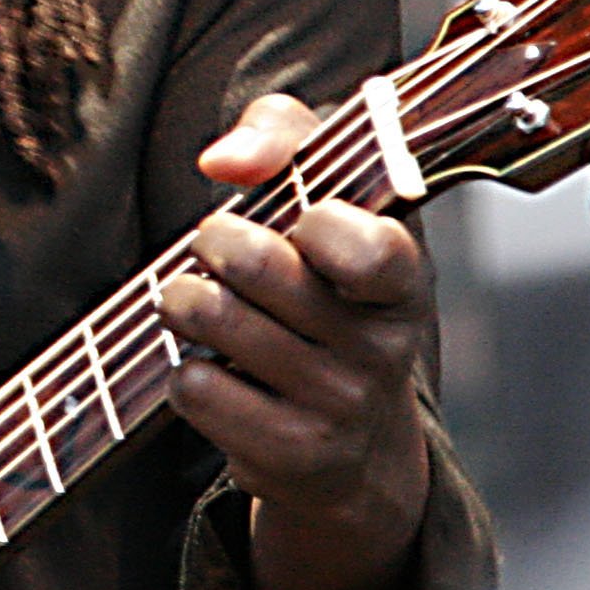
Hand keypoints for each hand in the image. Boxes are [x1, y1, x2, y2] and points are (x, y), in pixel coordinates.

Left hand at [158, 92, 433, 589]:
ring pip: (209, 318)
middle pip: (252, 264)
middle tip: (216, 249)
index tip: (295, 218)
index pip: (365, 244)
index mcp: (407, 276)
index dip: (311, 220)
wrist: (357, 447)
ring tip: (204, 305)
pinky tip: (220, 372)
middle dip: (212, 242)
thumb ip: (284, 135)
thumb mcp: (330, 196)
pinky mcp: (291, 453)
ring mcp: (340, 405)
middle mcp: (385, 346)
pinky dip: (186, 371)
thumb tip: (224, 160)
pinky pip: (194, 387)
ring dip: (183, 301)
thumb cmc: (329, 286)